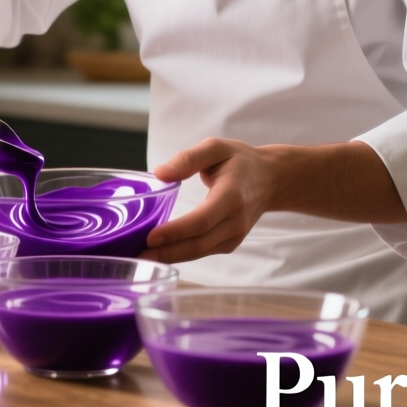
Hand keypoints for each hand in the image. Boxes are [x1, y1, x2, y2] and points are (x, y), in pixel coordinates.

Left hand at [140, 139, 405, 264]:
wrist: (271, 180)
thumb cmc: (239, 161)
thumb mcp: (215, 148)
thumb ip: (187, 159)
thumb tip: (159, 174)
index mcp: (231, 196)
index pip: (201, 220)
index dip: (176, 232)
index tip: (150, 237)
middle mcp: (235, 221)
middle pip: (197, 244)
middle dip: (165, 252)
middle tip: (135, 255)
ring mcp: (234, 236)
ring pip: (198, 252)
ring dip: (169, 257)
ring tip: (139, 258)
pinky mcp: (229, 243)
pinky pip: (201, 252)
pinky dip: (180, 255)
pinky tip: (158, 254)